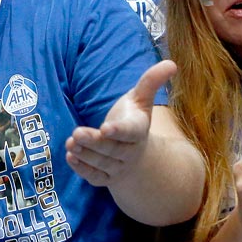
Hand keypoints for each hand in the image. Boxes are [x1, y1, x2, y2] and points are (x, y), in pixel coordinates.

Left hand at [65, 60, 173, 186]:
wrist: (135, 153)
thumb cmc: (134, 119)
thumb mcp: (141, 99)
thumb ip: (151, 82)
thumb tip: (171, 63)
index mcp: (138, 131)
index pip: (131, 132)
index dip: (119, 130)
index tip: (106, 128)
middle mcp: (129, 151)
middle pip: (112, 149)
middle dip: (94, 142)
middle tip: (76, 133)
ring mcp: (118, 167)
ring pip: (101, 164)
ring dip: (85, 154)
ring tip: (70, 143)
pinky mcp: (106, 178)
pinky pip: (95, 177)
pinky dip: (82, 169)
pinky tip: (70, 157)